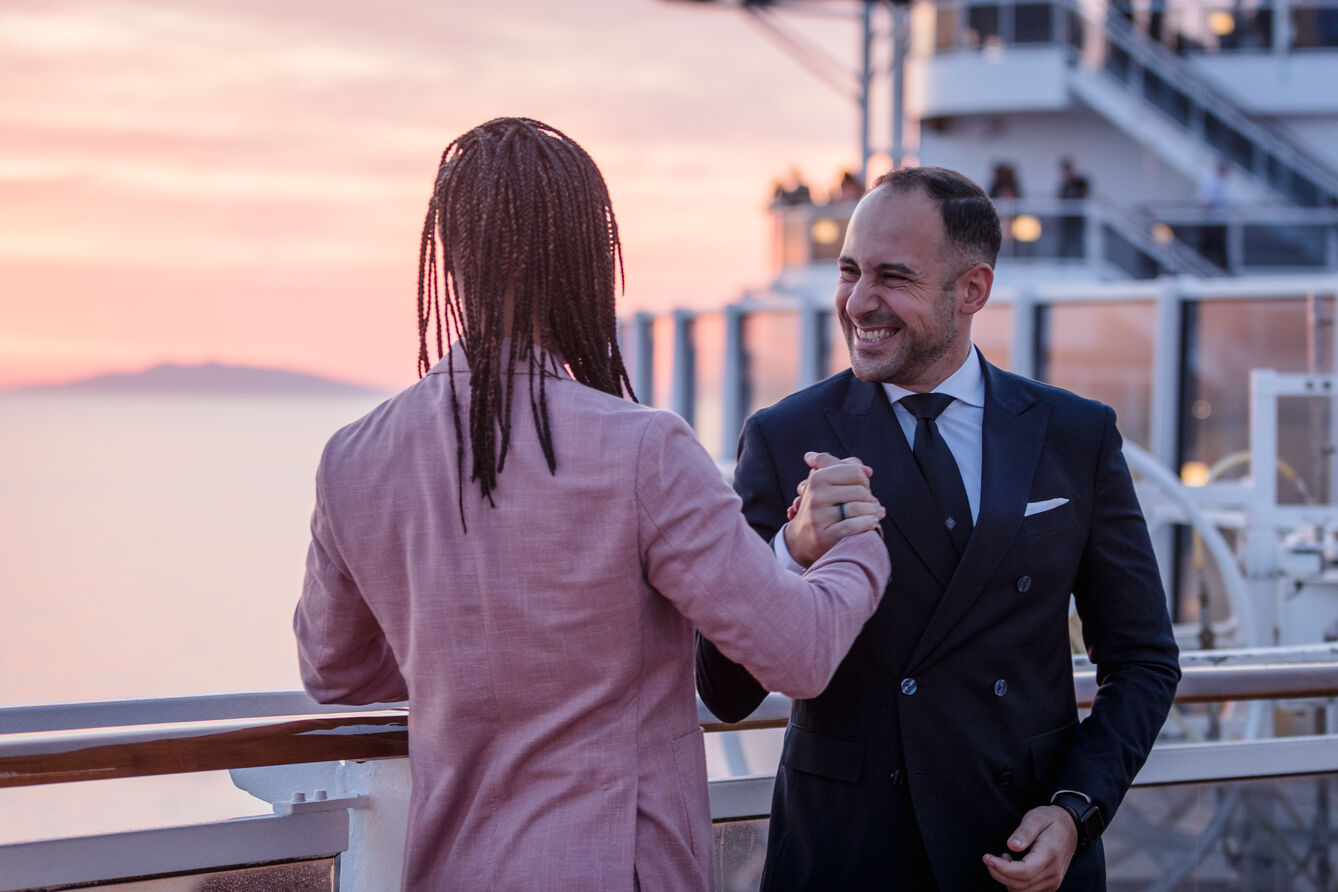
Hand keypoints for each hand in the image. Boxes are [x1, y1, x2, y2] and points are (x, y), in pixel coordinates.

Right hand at [783, 452, 883, 566]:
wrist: (804, 538)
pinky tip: (873, 523)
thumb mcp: (828, 483)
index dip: (864, 481)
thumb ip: (848, 468)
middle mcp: (815, 496)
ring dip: (873, 511)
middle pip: (859, 491)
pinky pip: (851, 526)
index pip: (854, 471)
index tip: (862, 490)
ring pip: (857, 508)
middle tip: (871, 505)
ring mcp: (818, 517)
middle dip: (870, 498)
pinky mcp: (824, 536)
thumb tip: (868, 470)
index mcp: (817, 478)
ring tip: (876, 514)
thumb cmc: (823, 506)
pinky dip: (867, 523)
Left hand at [982, 805, 1076, 891]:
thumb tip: (1011, 846)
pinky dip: (1015, 884)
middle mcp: (1053, 873)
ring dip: (1006, 879)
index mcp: (1050, 855)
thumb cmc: (1050, 820)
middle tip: (990, 857)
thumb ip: (1024, 832)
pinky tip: (1014, 867)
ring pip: (1022, 891)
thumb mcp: (1036, 817)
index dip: (1002, 868)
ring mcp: (1053, 882)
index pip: (1024, 872)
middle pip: (1020, 885)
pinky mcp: (1050, 886)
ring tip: (1006, 859)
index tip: (986, 857)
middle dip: (999, 873)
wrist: (1071, 829)